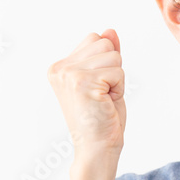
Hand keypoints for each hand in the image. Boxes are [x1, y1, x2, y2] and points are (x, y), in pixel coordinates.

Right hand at [46, 28, 126, 157]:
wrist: (97, 149)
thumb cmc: (102, 119)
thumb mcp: (105, 79)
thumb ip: (105, 54)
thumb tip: (110, 30)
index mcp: (60, 66)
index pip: (95, 39)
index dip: (106, 63)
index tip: (98, 88)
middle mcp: (60, 68)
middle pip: (105, 43)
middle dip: (113, 68)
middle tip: (102, 95)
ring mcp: (69, 74)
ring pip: (113, 55)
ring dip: (117, 79)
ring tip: (104, 99)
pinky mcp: (83, 82)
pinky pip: (118, 71)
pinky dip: (119, 88)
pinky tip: (106, 103)